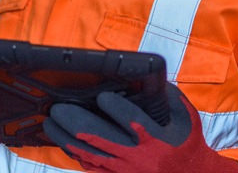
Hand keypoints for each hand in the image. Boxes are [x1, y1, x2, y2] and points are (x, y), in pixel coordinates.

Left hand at [42, 82, 237, 172]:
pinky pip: (92, 167)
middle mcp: (139, 156)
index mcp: (157, 138)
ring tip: (50, 124)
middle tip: (57, 109)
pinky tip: (64, 143)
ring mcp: (127, 169)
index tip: (101, 96)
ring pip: (91, 155)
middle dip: (75, 123)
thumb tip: (143, 75)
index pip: (131, 120)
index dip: (114, 107)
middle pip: (101, 139)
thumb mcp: (183, 114)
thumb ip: (164, 94)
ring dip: (67, 139)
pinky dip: (76, 154)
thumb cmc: (187, 140)